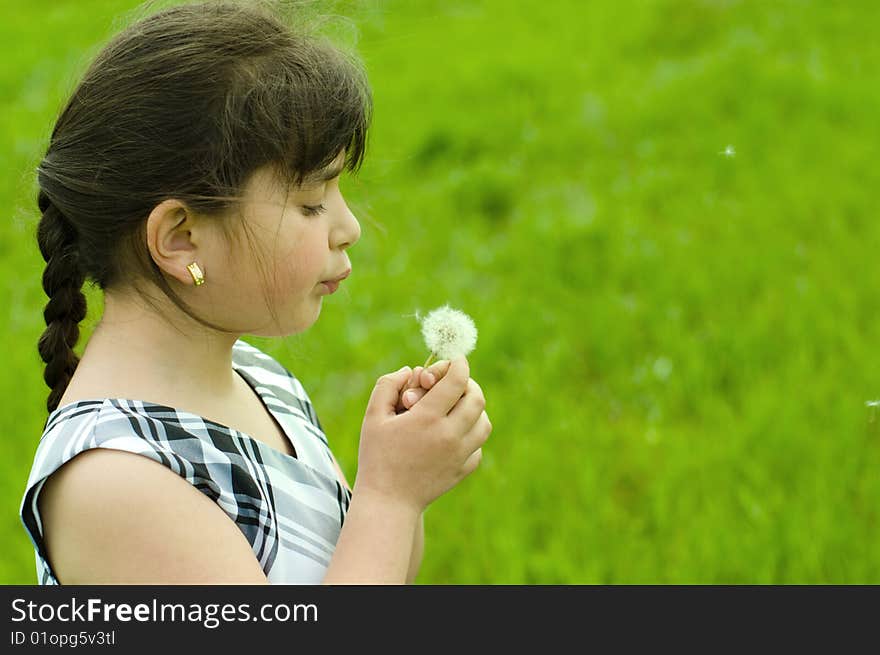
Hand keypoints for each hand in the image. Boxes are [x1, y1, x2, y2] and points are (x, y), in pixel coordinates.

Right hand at [357, 357, 491, 512]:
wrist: (388, 501)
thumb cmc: (376, 456)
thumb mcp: (373, 416)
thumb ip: (388, 385)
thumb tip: (412, 370)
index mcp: (427, 418)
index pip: (457, 380)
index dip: (458, 364)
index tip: (456, 359)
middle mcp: (449, 435)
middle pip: (476, 398)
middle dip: (468, 384)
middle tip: (455, 383)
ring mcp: (459, 454)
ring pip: (484, 422)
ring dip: (474, 410)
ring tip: (457, 408)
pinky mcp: (463, 470)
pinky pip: (478, 446)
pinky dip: (471, 435)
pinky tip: (454, 434)